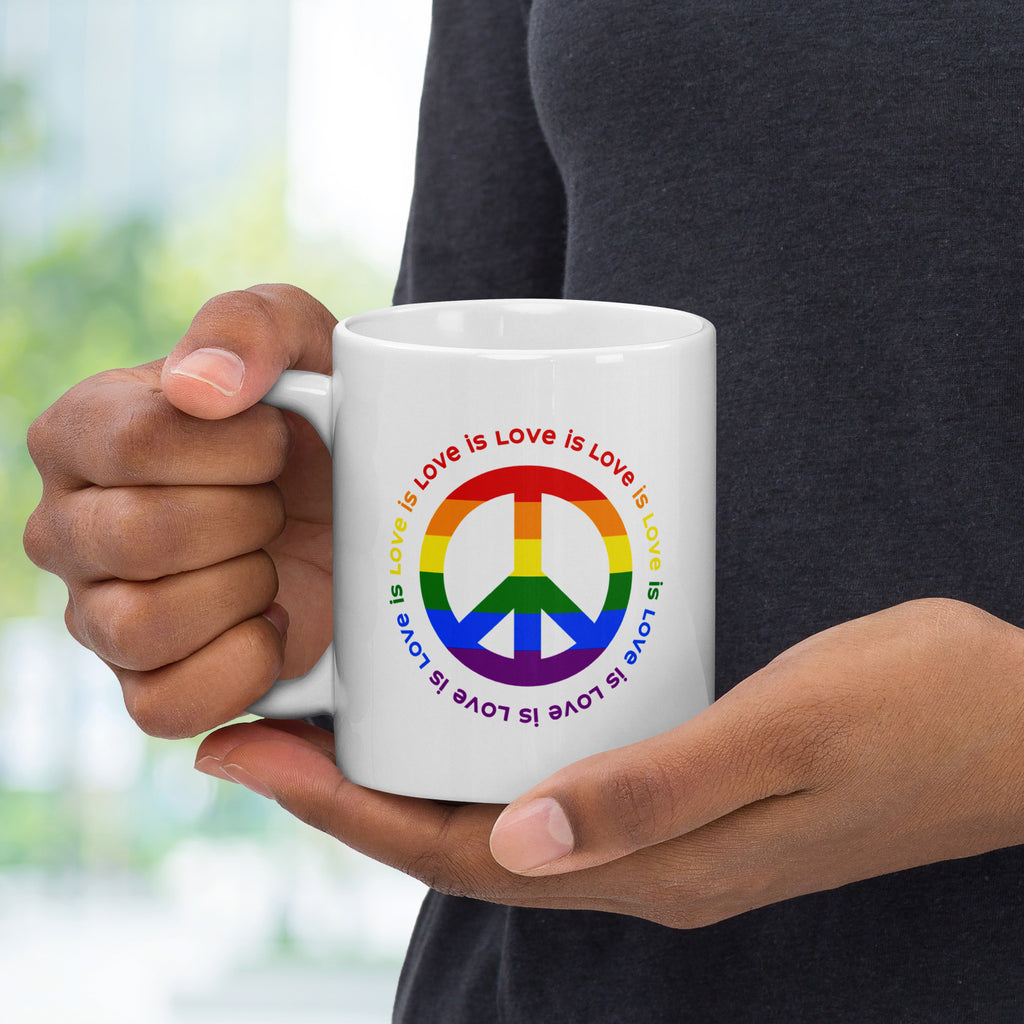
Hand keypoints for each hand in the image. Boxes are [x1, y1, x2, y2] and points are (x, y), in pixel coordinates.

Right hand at [24, 284, 336, 737]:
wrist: (354, 508)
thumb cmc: (315, 420)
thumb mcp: (302, 342)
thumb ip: (249, 326)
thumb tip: (198, 386)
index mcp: (83, 432)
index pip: (134, 442)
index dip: (236, 449)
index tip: (279, 441)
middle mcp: (68, 527)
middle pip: (140, 537)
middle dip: (247, 518)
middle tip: (279, 506)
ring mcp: (98, 615)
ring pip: (140, 625)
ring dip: (241, 589)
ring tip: (271, 560)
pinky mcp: (146, 686)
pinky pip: (163, 706)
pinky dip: (239, 668)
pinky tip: (274, 622)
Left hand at [194, 599, 1023, 927]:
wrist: (1016, 720)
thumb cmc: (917, 711)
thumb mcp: (788, 732)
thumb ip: (658, 789)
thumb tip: (519, 840)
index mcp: (655, 865)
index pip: (455, 853)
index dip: (341, 811)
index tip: (249, 755)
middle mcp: (643, 859)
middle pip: (454, 838)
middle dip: (346, 792)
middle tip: (263, 726)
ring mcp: (664, 824)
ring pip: (496, 810)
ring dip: (409, 768)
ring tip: (336, 707)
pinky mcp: (686, 779)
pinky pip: (554, 773)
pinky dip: (486, 742)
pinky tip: (466, 692)